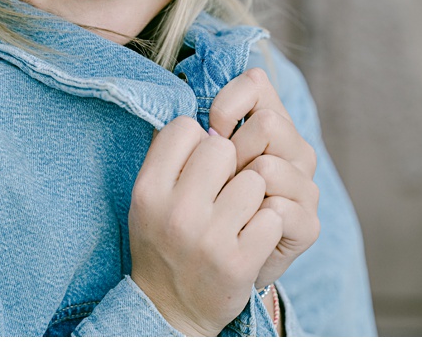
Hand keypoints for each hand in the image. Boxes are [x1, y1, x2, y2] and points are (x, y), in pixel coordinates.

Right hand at [128, 116, 282, 335]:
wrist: (170, 310)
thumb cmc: (163, 240)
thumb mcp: (149, 197)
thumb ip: (169, 155)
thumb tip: (204, 111)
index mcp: (148, 191)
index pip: (183, 128)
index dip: (198, 139)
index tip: (198, 162)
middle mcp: (175, 213)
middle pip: (222, 147)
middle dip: (230, 162)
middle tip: (222, 188)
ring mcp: (208, 239)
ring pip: (255, 178)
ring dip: (253, 194)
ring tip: (237, 214)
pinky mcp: (239, 263)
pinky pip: (273, 215)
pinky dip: (268, 223)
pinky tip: (251, 237)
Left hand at [209, 67, 319, 288]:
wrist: (204, 276)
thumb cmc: (197, 210)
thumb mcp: (191, 164)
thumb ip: (195, 132)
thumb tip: (190, 117)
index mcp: (270, 124)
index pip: (255, 84)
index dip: (225, 105)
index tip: (210, 133)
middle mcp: (295, 150)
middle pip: (267, 124)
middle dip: (231, 155)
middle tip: (216, 185)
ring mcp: (306, 188)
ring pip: (268, 168)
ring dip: (235, 194)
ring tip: (225, 213)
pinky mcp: (309, 225)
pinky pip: (276, 212)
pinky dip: (248, 225)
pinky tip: (239, 236)